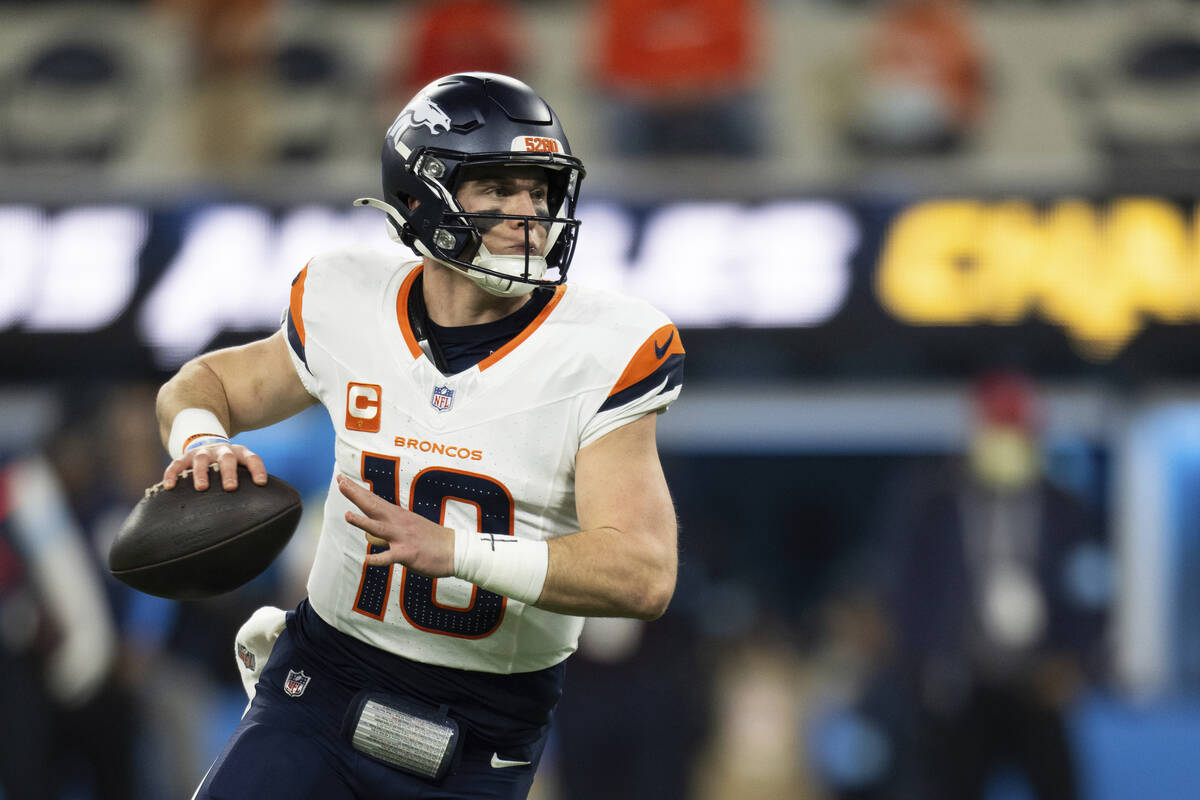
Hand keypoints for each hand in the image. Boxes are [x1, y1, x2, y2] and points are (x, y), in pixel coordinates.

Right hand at [162, 441, 267, 491]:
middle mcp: (222, 451)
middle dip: (229, 472)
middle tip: (231, 488)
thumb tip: (263, 515)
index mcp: (240, 454)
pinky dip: (172, 474)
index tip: (261, 483)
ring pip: (202, 460)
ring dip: (202, 473)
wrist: (207, 445)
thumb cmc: (229, 468)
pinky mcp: (185, 457)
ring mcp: (203, 453)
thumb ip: (249, 485)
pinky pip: (176, 464)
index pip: (252, 459)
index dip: (257, 470)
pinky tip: (169, 486)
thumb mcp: (240, 469)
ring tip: (201, 488)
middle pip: (227, 458)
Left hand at [336, 474, 453, 577]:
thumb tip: (367, 536)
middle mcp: (399, 523)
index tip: (342, 479)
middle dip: (356, 495)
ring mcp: (403, 538)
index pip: (374, 500)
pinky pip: (390, 557)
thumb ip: (386, 533)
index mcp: (399, 516)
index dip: (357, 491)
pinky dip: (378, 559)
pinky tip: (367, 560)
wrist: (455, 550)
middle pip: (373, 507)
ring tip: (348, 515)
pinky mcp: (408, 553)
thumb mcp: (407, 531)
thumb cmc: (430, 541)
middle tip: (341, 483)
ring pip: (379, 529)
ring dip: (364, 522)